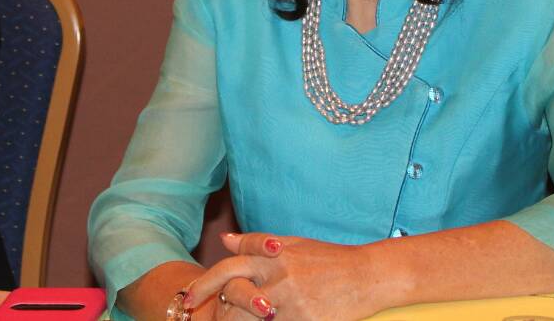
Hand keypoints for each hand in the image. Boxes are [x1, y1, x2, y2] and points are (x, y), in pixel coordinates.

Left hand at [185, 232, 377, 320]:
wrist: (367, 275)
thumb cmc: (329, 259)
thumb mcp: (292, 244)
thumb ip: (256, 242)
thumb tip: (225, 240)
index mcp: (272, 253)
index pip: (228, 268)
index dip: (203, 283)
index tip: (186, 297)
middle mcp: (278, 274)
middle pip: (232, 296)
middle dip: (216, 311)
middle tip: (201, 317)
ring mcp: (291, 299)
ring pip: (250, 318)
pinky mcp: (305, 320)